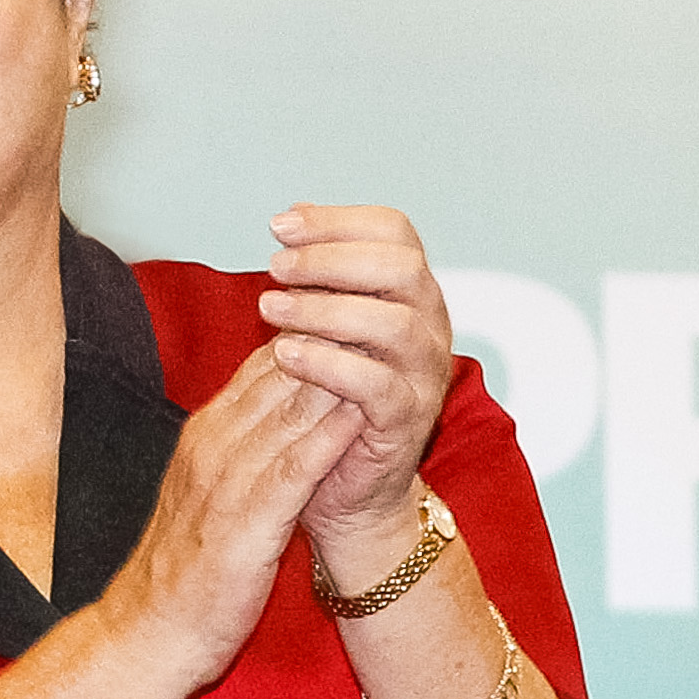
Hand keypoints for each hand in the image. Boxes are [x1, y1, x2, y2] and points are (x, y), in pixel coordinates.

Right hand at [101, 344, 363, 693]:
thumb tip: (280, 420)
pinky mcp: (245, 522)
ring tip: (378, 349)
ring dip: (335, 378)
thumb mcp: (208, 493)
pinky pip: (293, 468)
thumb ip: (239, 451)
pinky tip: (358, 415)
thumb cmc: (184, 572)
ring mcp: (225, 481)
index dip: (309, 338)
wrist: (150, 633)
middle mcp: (211, 446)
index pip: (261, 370)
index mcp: (203, 436)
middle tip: (376, 315)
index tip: (352, 317)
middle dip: (328, 345)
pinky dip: (326, 438)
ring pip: (287, 412)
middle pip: (277, 378)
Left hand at [257, 204, 454, 548]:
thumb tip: (292, 215)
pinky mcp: (407, 419)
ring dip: (323, 309)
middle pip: (401, 267)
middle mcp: (428, 325)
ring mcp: (424, 374)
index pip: (394, 231)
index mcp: (410, 292)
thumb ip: (316, 273)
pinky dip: (327, 363)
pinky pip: (377, 384)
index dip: (336, 221)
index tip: (279, 227)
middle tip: (275, 268)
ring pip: (392, 323)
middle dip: (330, 259)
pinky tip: (285, 355)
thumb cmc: (327, 397)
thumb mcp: (320, 321)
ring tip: (269, 310)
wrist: (345, 484)